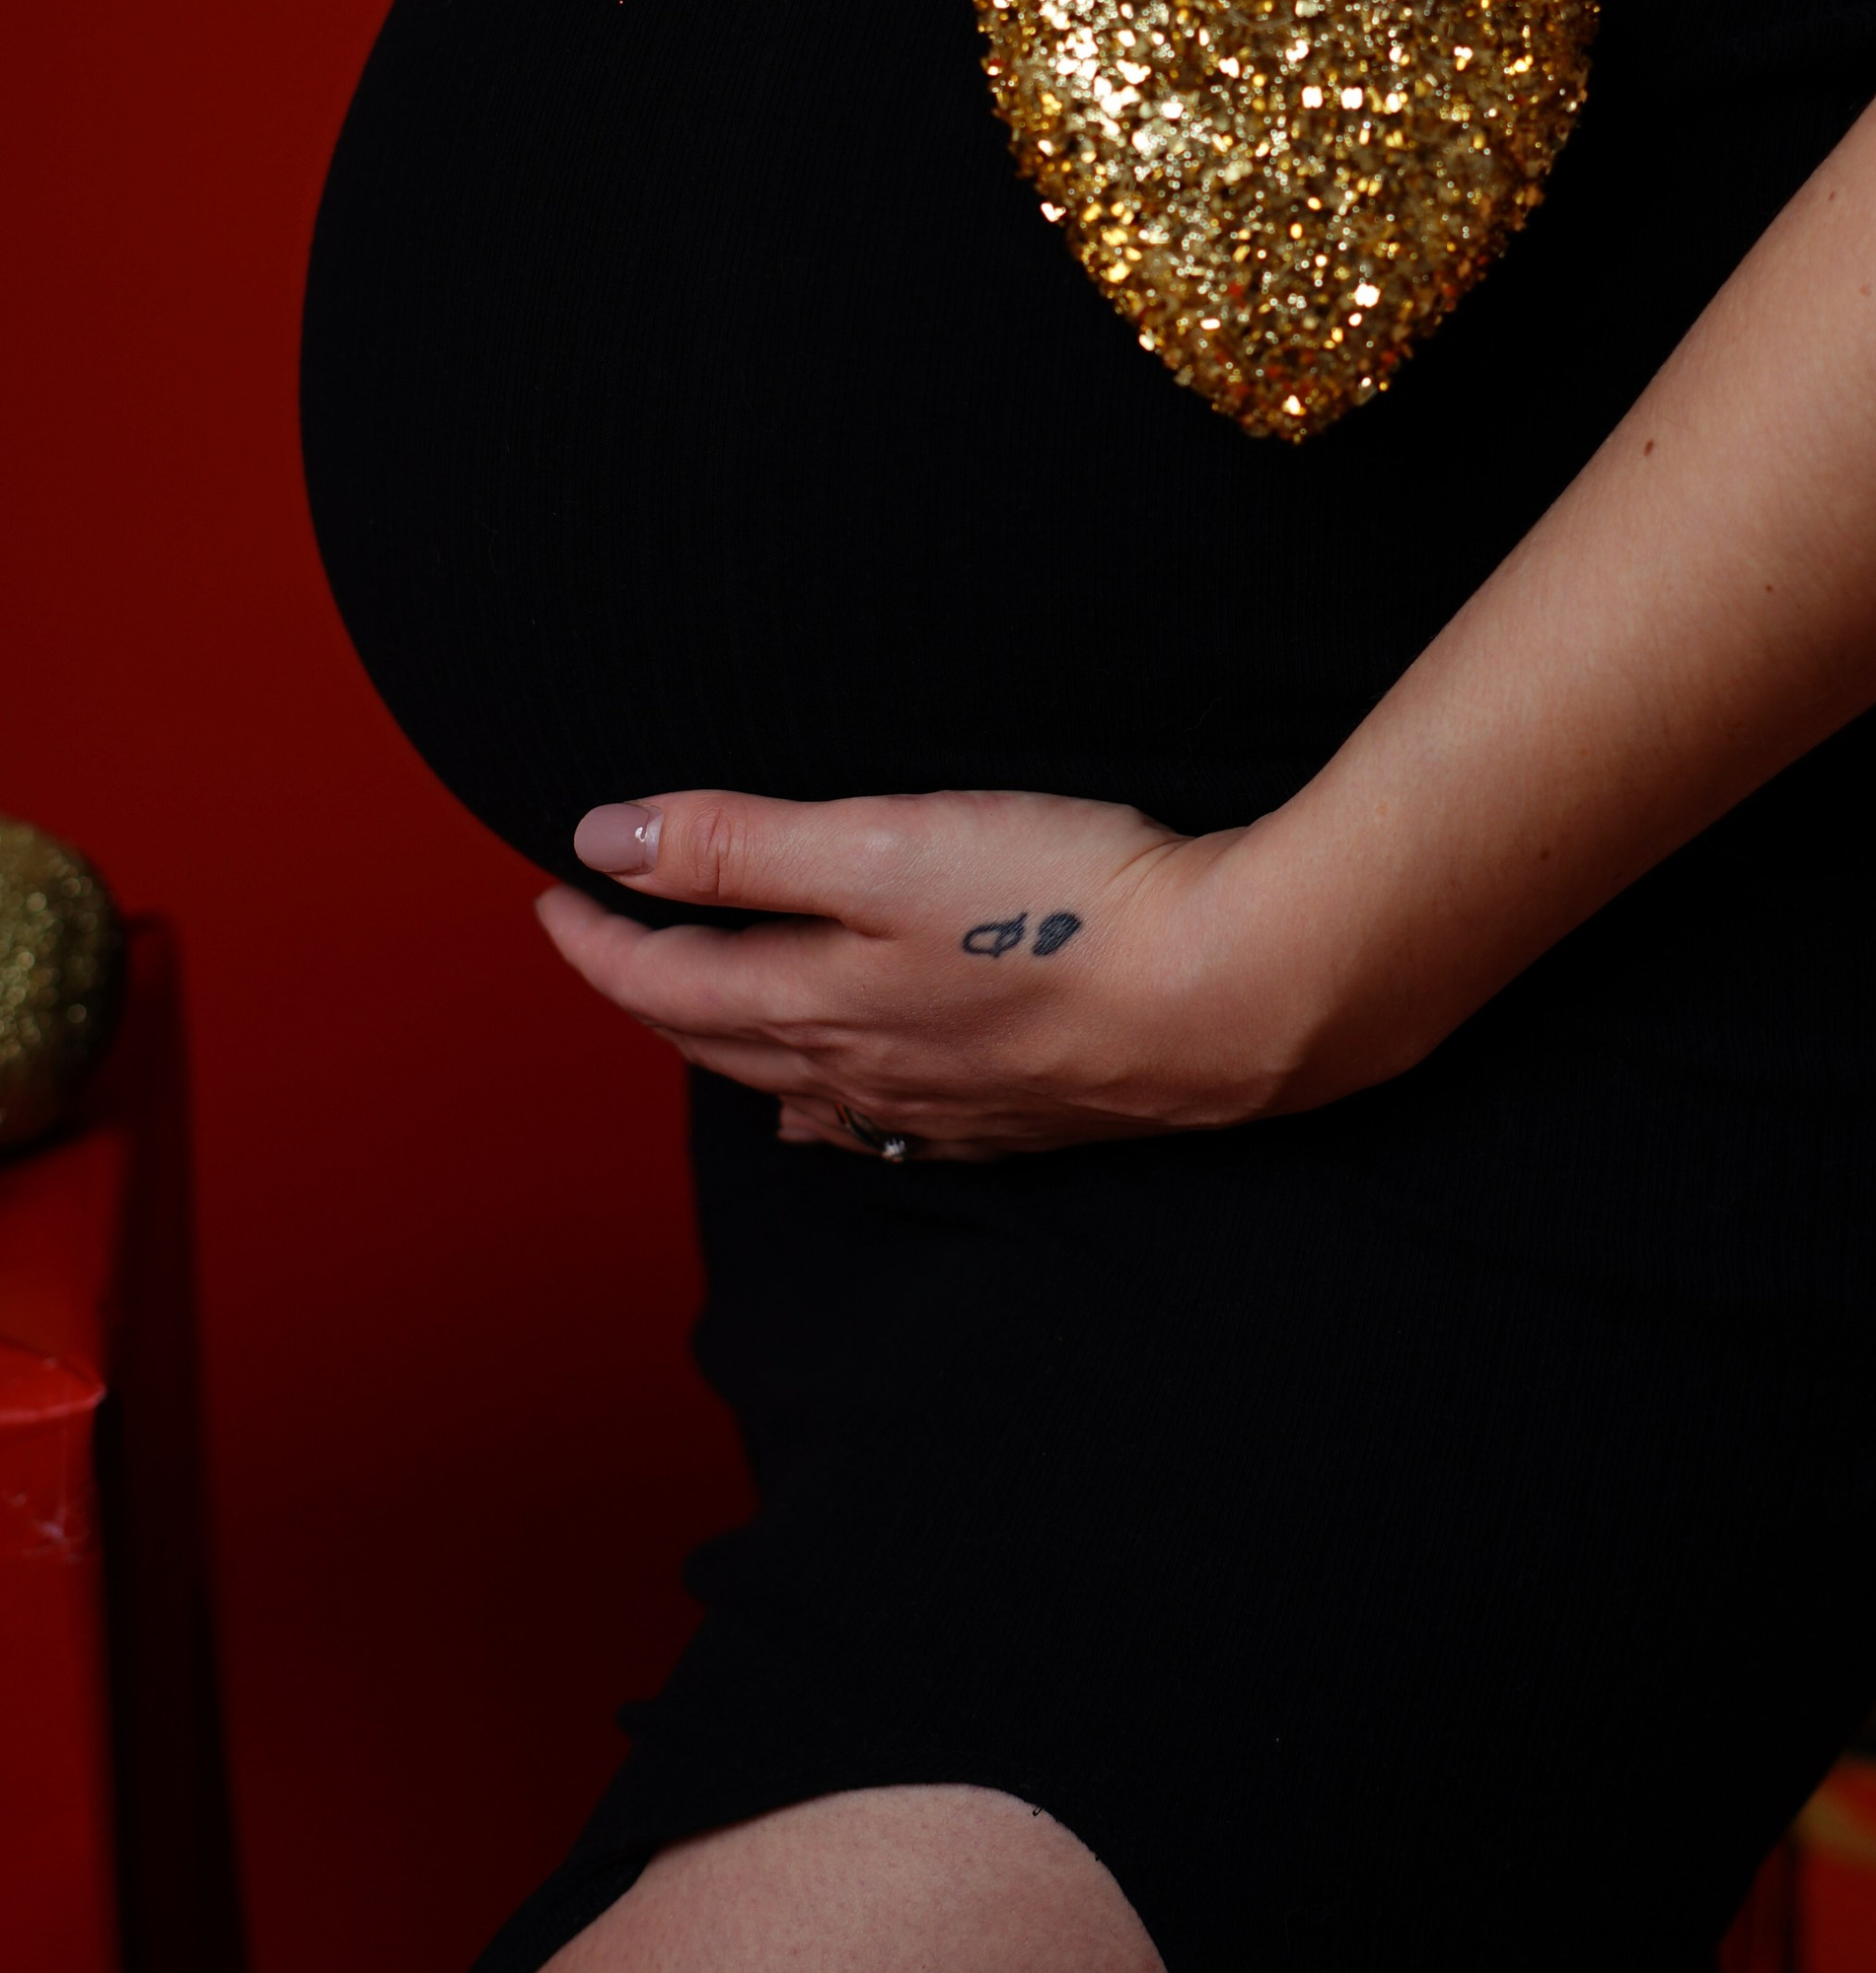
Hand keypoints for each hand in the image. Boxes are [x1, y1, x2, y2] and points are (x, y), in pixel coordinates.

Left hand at [536, 784, 1303, 1160]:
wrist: (1226, 996)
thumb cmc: (1061, 905)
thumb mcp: (883, 844)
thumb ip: (740, 847)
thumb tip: (600, 843)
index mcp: (815, 1002)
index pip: (665, 980)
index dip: (597, 938)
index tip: (552, 895)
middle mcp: (862, 1071)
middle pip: (722, 1041)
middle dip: (651, 992)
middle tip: (608, 942)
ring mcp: (941, 1105)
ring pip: (801, 1092)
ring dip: (737, 1056)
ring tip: (706, 1027)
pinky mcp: (1018, 1118)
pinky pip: (889, 1128)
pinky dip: (838, 1110)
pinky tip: (848, 1111)